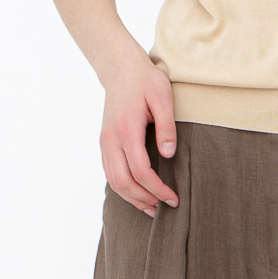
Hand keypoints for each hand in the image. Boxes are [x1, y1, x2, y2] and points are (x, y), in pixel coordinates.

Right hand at [100, 43, 179, 214]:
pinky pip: (109, 173)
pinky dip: (122, 188)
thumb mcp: (163, 98)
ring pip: (113, 181)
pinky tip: (136, 194)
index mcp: (127, 130)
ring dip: (131, 198)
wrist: (120, 69)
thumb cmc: (145, 81)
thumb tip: (169, 155)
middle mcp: (111, 139)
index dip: (157, 189)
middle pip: (123, 182)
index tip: (173, 198)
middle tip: (164, 209)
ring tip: (151, 208)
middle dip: (144, 199)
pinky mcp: (104, 142)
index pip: (140, 171)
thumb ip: (166, 127)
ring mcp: (105, 142)